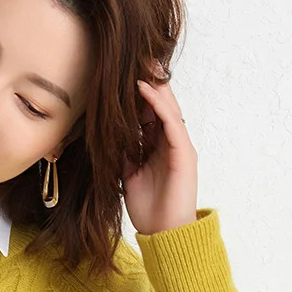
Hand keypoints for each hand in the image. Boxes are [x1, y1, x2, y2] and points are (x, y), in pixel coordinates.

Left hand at [121, 59, 198, 234]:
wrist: (165, 233)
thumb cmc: (148, 209)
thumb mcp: (127, 174)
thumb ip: (122, 152)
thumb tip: (108, 135)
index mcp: (159, 146)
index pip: (148, 112)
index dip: (136, 93)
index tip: (119, 74)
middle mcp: (171, 142)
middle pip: (160, 103)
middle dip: (147, 81)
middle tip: (133, 57)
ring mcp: (179, 145)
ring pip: (167, 107)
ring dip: (153, 85)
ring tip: (139, 64)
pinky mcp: (184, 153)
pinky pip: (171, 122)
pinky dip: (157, 105)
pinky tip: (144, 90)